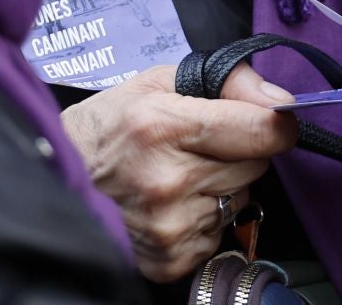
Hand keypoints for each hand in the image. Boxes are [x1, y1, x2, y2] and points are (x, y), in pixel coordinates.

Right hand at [61, 63, 298, 281]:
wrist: (59, 174)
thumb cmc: (114, 123)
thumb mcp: (162, 81)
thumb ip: (230, 81)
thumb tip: (282, 102)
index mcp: (165, 127)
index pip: (261, 132)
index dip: (275, 125)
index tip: (269, 122)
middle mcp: (167, 182)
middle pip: (255, 167)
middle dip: (238, 153)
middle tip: (198, 146)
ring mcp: (167, 227)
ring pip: (239, 201)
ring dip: (220, 188)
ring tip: (178, 176)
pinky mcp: (167, 259)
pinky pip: (217, 235)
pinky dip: (203, 221)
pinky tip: (172, 205)